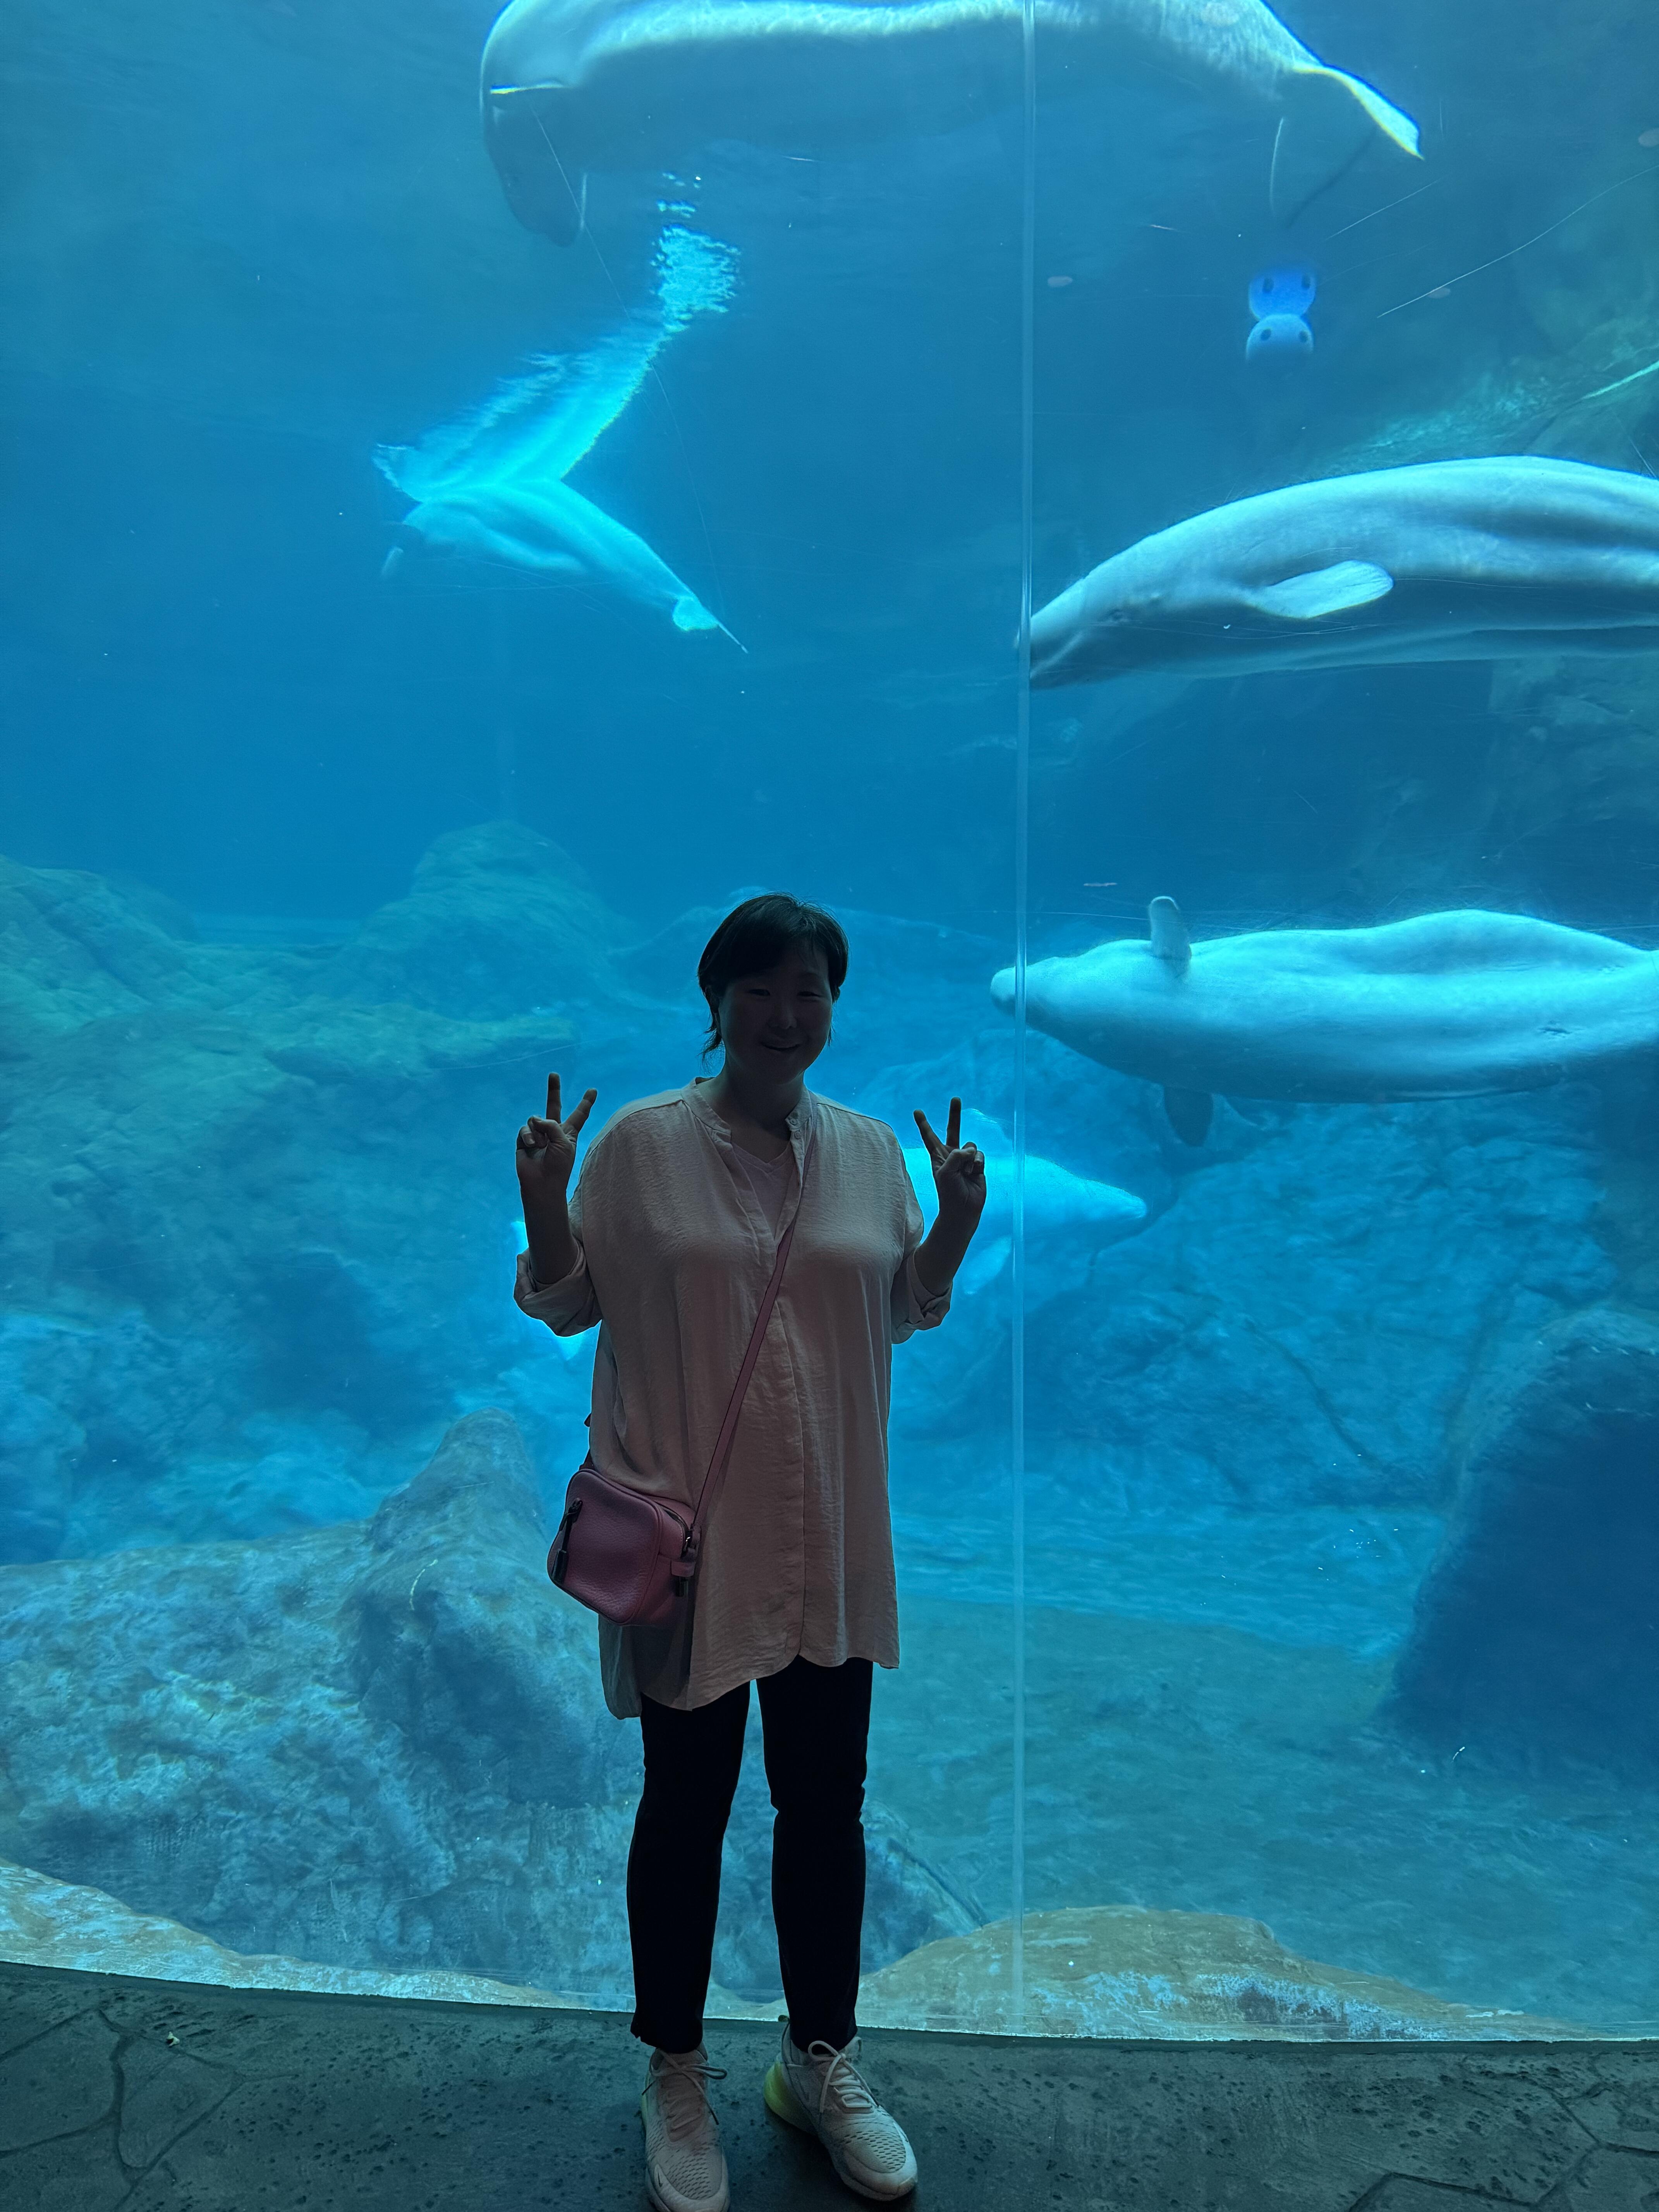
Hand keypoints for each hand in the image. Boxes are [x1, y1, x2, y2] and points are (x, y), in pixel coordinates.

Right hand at [516, 1074, 595, 1200]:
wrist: (542, 1183)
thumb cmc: (559, 1165)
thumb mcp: (564, 1141)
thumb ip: (551, 1124)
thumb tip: (534, 1119)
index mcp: (569, 1132)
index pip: (580, 1114)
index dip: (586, 1102)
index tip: (593, 1090)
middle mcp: (553, 1131)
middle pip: (554, 1106)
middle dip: (553, 1090)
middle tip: (554, 1074)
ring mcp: (538, 1135)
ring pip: (535, 1119)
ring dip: (539, 1132)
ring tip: (542, 1147)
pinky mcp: (524, 1140)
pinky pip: (525, 1129)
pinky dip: (529, 1136)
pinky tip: (532, 1146)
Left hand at [914, 1097, 986, 1229]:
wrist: (963, 1209)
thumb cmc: (949, 1192)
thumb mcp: (945, 1172)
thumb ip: (955, 1155)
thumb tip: (970, 1148)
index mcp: (937, 1156)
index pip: (929, 1137)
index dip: (924, 1124)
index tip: (917, 1111)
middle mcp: (951, 1155)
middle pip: (953, 1129)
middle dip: (955, 1114)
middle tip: (955, 1098)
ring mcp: (965, 1159)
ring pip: (970, 1145)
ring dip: (969, 1159)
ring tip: (965, 1174)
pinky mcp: (977, 1165)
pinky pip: (980, 1155)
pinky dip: (977, 1163)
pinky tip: (974, 1174)